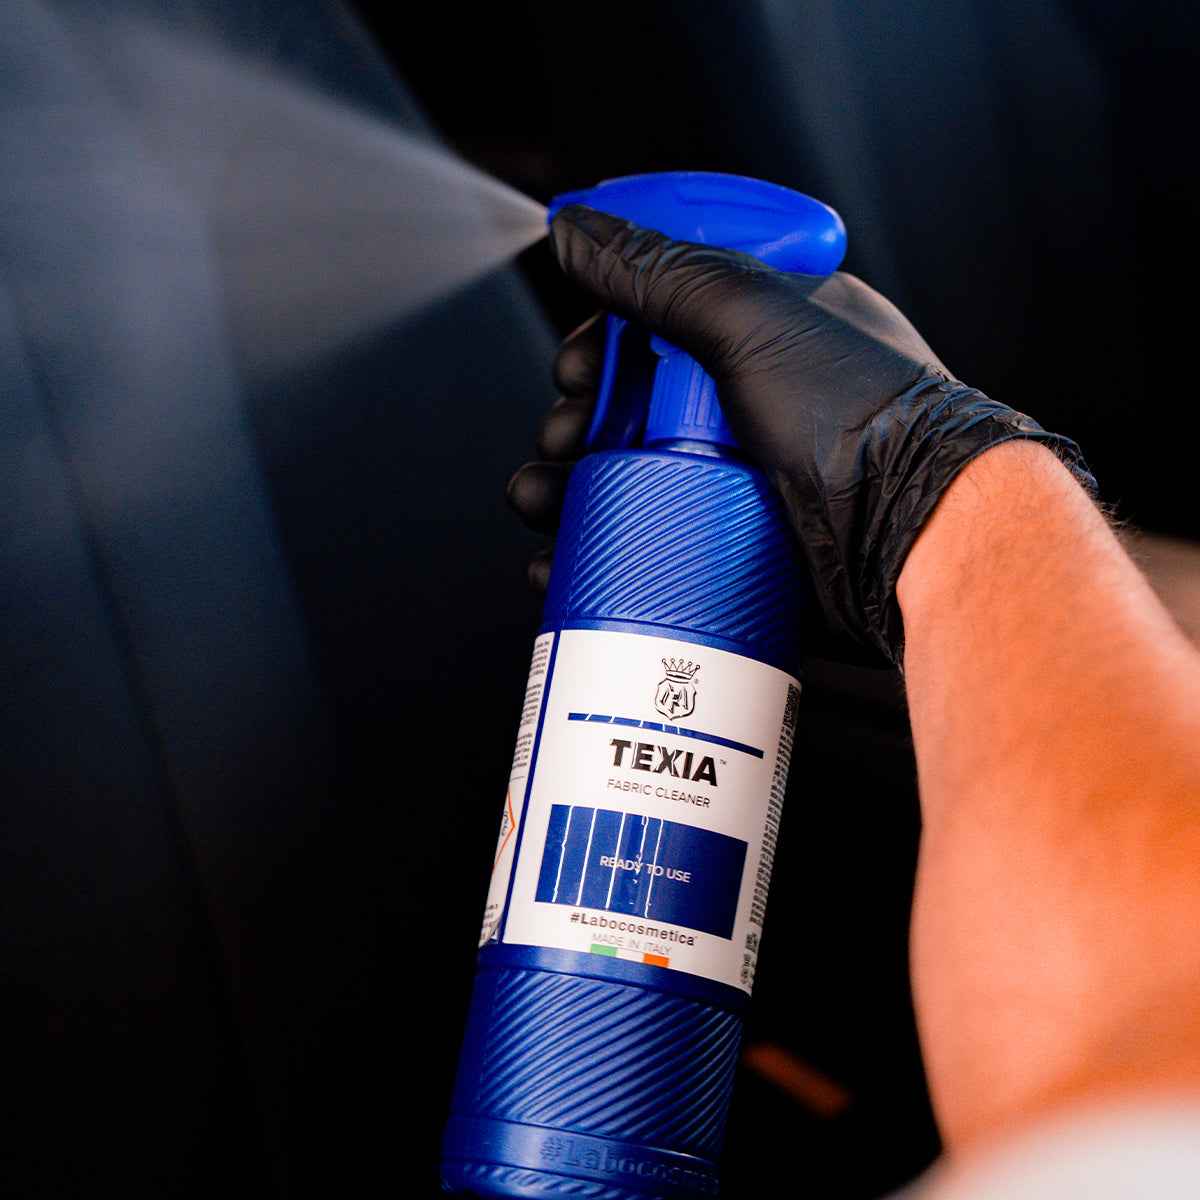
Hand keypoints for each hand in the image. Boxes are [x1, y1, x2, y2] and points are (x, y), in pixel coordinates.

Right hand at [510, 205, 1094, 664]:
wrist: (916, 541)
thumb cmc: (860, 419)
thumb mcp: (751, 318)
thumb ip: (657, 271)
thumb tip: (572, 230)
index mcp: (768, 329)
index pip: (661, 318)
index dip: (605, 340)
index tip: (577, 368)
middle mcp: (757, 400)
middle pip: (635, 403)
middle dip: (579, 421)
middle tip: (566, 438)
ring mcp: (748, 476)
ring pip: (633, 477)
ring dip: (569, 489)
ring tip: (544, 501)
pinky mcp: (741, 545)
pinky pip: (654, 542)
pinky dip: (600, 551)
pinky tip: (564, 557)